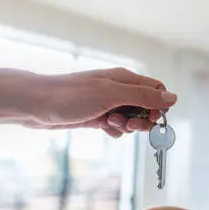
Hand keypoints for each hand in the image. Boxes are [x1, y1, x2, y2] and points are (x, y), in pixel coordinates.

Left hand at [22, 67, 176, 137]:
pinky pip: (116, 126)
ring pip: (131, 118)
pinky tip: (103, 130)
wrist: (35, 104)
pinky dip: (114, 130)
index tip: (150, 118)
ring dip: (126, 126)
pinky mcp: (96, 116)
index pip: (156, 89)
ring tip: (109, 124)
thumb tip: (173, 98)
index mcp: (125, 78)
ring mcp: (107, 103)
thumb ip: (143, 96)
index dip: (159, 106)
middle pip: (146, 106)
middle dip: (142, 119)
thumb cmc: (71, 96)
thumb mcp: (111, 95)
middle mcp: (118, 89)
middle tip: (127, 125)